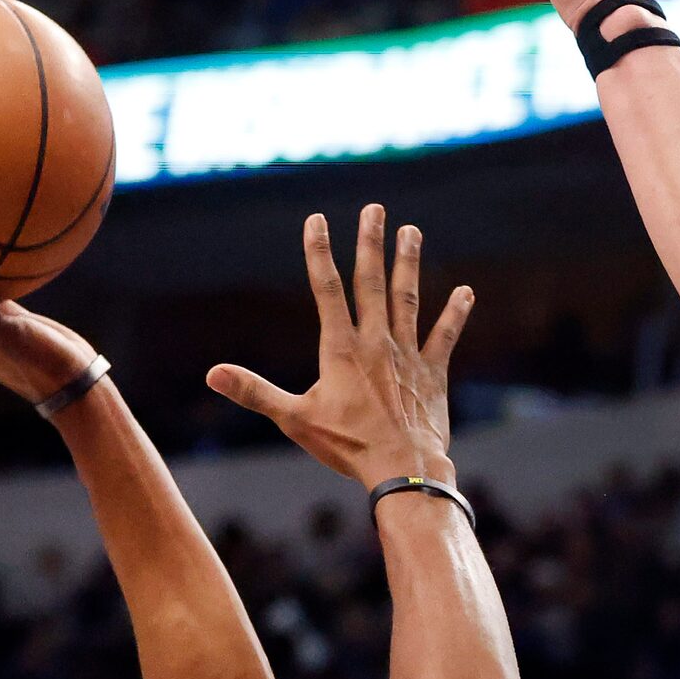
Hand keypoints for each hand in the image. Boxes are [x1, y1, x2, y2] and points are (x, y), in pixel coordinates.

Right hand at [207, 206, 471, 485]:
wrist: (403, 469)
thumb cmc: (347, 446)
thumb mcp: (294, 419)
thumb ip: (254, 391)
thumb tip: (213, 373)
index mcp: (341, 348)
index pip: (326, 288)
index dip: (319, 251)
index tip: (316, 219)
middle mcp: (376, 342)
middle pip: (371, 282)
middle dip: (370, 243)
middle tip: (374, 209)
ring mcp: (407, 355)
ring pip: (407, 299)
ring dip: (409, 263)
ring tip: (411, 231)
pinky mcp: (432, 374)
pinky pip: (444, 337)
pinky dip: (455, 314)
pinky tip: (466, 291)